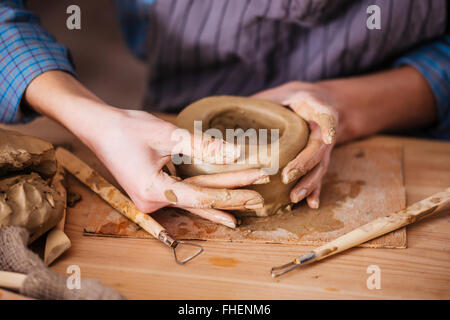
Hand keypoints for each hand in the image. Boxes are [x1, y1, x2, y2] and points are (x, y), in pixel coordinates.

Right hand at [24, 71, 267, 227]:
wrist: (99, 128)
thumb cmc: (127, 128)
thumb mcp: (167, 134)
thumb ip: (203, 146)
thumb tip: (237, 153)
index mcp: (152, 190)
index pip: (200, 195)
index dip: (230, 194)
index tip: (255, 192)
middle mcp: (152, 201)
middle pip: (201, 198)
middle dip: (231, 194)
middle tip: (261, 195)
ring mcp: (152, 198)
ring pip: (194, 198)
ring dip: (220, 196)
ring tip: (249, 202)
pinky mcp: (154, 191)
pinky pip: (184, 195)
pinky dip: (204, 196)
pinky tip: (222, 207)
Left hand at [252, 82, 338, 208]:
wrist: (321, 103)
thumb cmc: (297, 98)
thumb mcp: (285, 93)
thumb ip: (267, 99)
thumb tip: (237, 107)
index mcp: (318, 111)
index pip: (327, 117)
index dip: (329, 126)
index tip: (329, 136)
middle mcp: (324, 133)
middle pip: (318, 150)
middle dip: (303, 164)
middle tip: (286, 176)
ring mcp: (324, 149)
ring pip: (319, 168)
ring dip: (308, 184)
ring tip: (295, 197)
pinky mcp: (320, 161)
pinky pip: (318, 177)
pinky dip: (315, 191)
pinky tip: (311, 205)